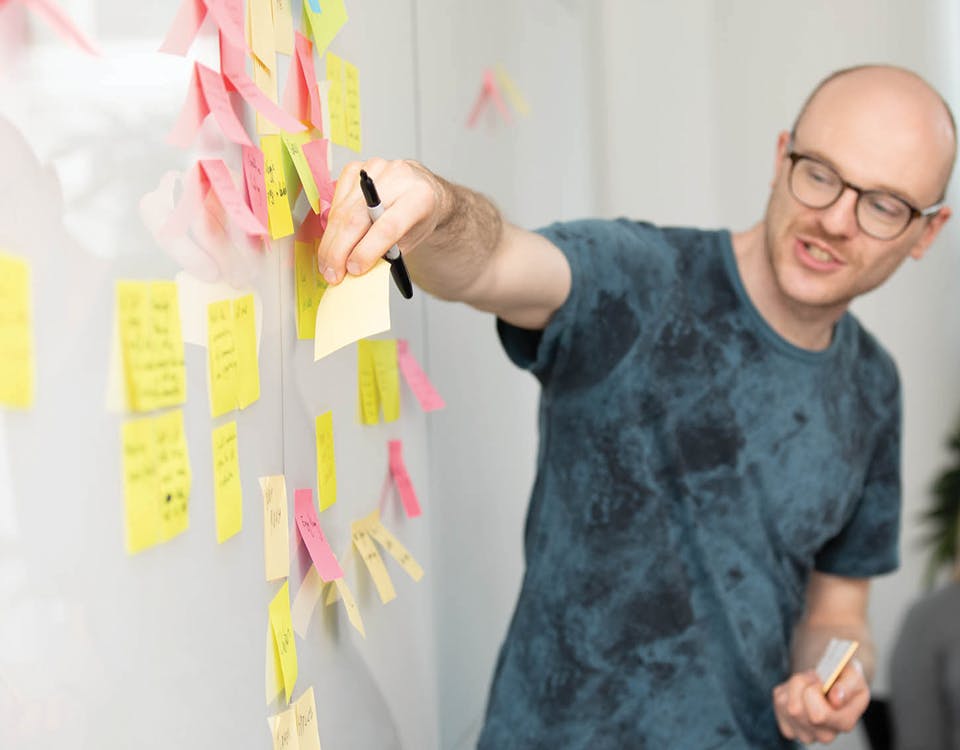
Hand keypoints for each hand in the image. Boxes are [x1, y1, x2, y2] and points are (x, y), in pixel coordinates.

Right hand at [316, 158, 444, 285]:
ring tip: (327, 265)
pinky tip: (331, 242)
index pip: (387, 226)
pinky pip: (336, 201)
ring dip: (330, 243)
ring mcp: (375, 169)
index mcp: (418, 197)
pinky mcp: (357, 168)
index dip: (366, 250)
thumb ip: (387, 253)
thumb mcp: (411, 240)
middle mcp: (397, 177)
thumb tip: (354, 268)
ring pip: (342, 211)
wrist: (420, 189)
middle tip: (333, 274)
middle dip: (340, 251)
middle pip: (357, 218)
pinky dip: (331, 225)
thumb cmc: (417, 217)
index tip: (353, 269)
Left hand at [771, 661, 868, 744]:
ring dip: (793, 685)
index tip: (822, 682)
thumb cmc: (844, 676)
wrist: (832, 680)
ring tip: (808, 683)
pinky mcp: (788, 727)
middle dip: (801, 685)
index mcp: (845, 724)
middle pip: (796, 710)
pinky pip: (778, 702)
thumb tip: (835, 699)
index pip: (818, 716)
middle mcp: (825, 735)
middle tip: (814, 679)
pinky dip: (785, 690)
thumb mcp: (854, 673)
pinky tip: (800, 691)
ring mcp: (805, 734)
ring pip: (785, 705)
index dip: (815, 691)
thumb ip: (848, 686)